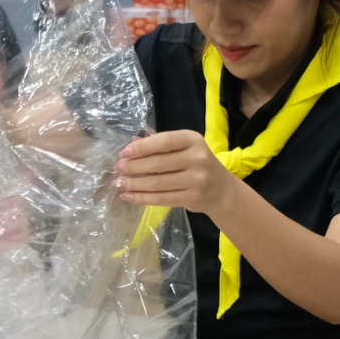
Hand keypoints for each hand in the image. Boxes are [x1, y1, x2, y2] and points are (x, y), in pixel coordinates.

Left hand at [115, 130, 240, 213]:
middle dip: (133, 167)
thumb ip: (159, 144)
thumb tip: (131, 143)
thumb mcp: (183, 149)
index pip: (163, 141)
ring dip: (134, 184)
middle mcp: (197, 158)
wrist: (221, 190)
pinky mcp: (192, 198)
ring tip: (119, 183)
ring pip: (158, 183)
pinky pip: (161, 198)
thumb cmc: (196, 164)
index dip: (141, 147)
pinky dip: (142, 198)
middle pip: (158, 163)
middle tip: (117, 169)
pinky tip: (128, 196)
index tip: (123, 153)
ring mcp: (197, 179)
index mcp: (193, 140)